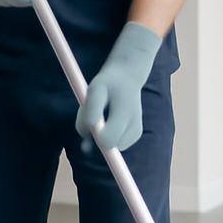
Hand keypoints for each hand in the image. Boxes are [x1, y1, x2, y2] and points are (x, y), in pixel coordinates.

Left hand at [75, 21, 161, 153]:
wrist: (128, 77)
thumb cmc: (107, 83)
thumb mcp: (94, 90)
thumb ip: (89, 112)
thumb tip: (86, 135)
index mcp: (125, 112)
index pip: (107, 141)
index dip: (94, 137)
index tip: (89, 126)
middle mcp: (135, 124)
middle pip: (108, 145)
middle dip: (95, 136)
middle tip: (92, 117)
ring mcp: (137, 131)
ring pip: (111, 145)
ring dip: (101, 134)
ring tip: (102, 115)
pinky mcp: (136, 134)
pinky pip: (115, 143)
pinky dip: (109, 134)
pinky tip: (111, 120)